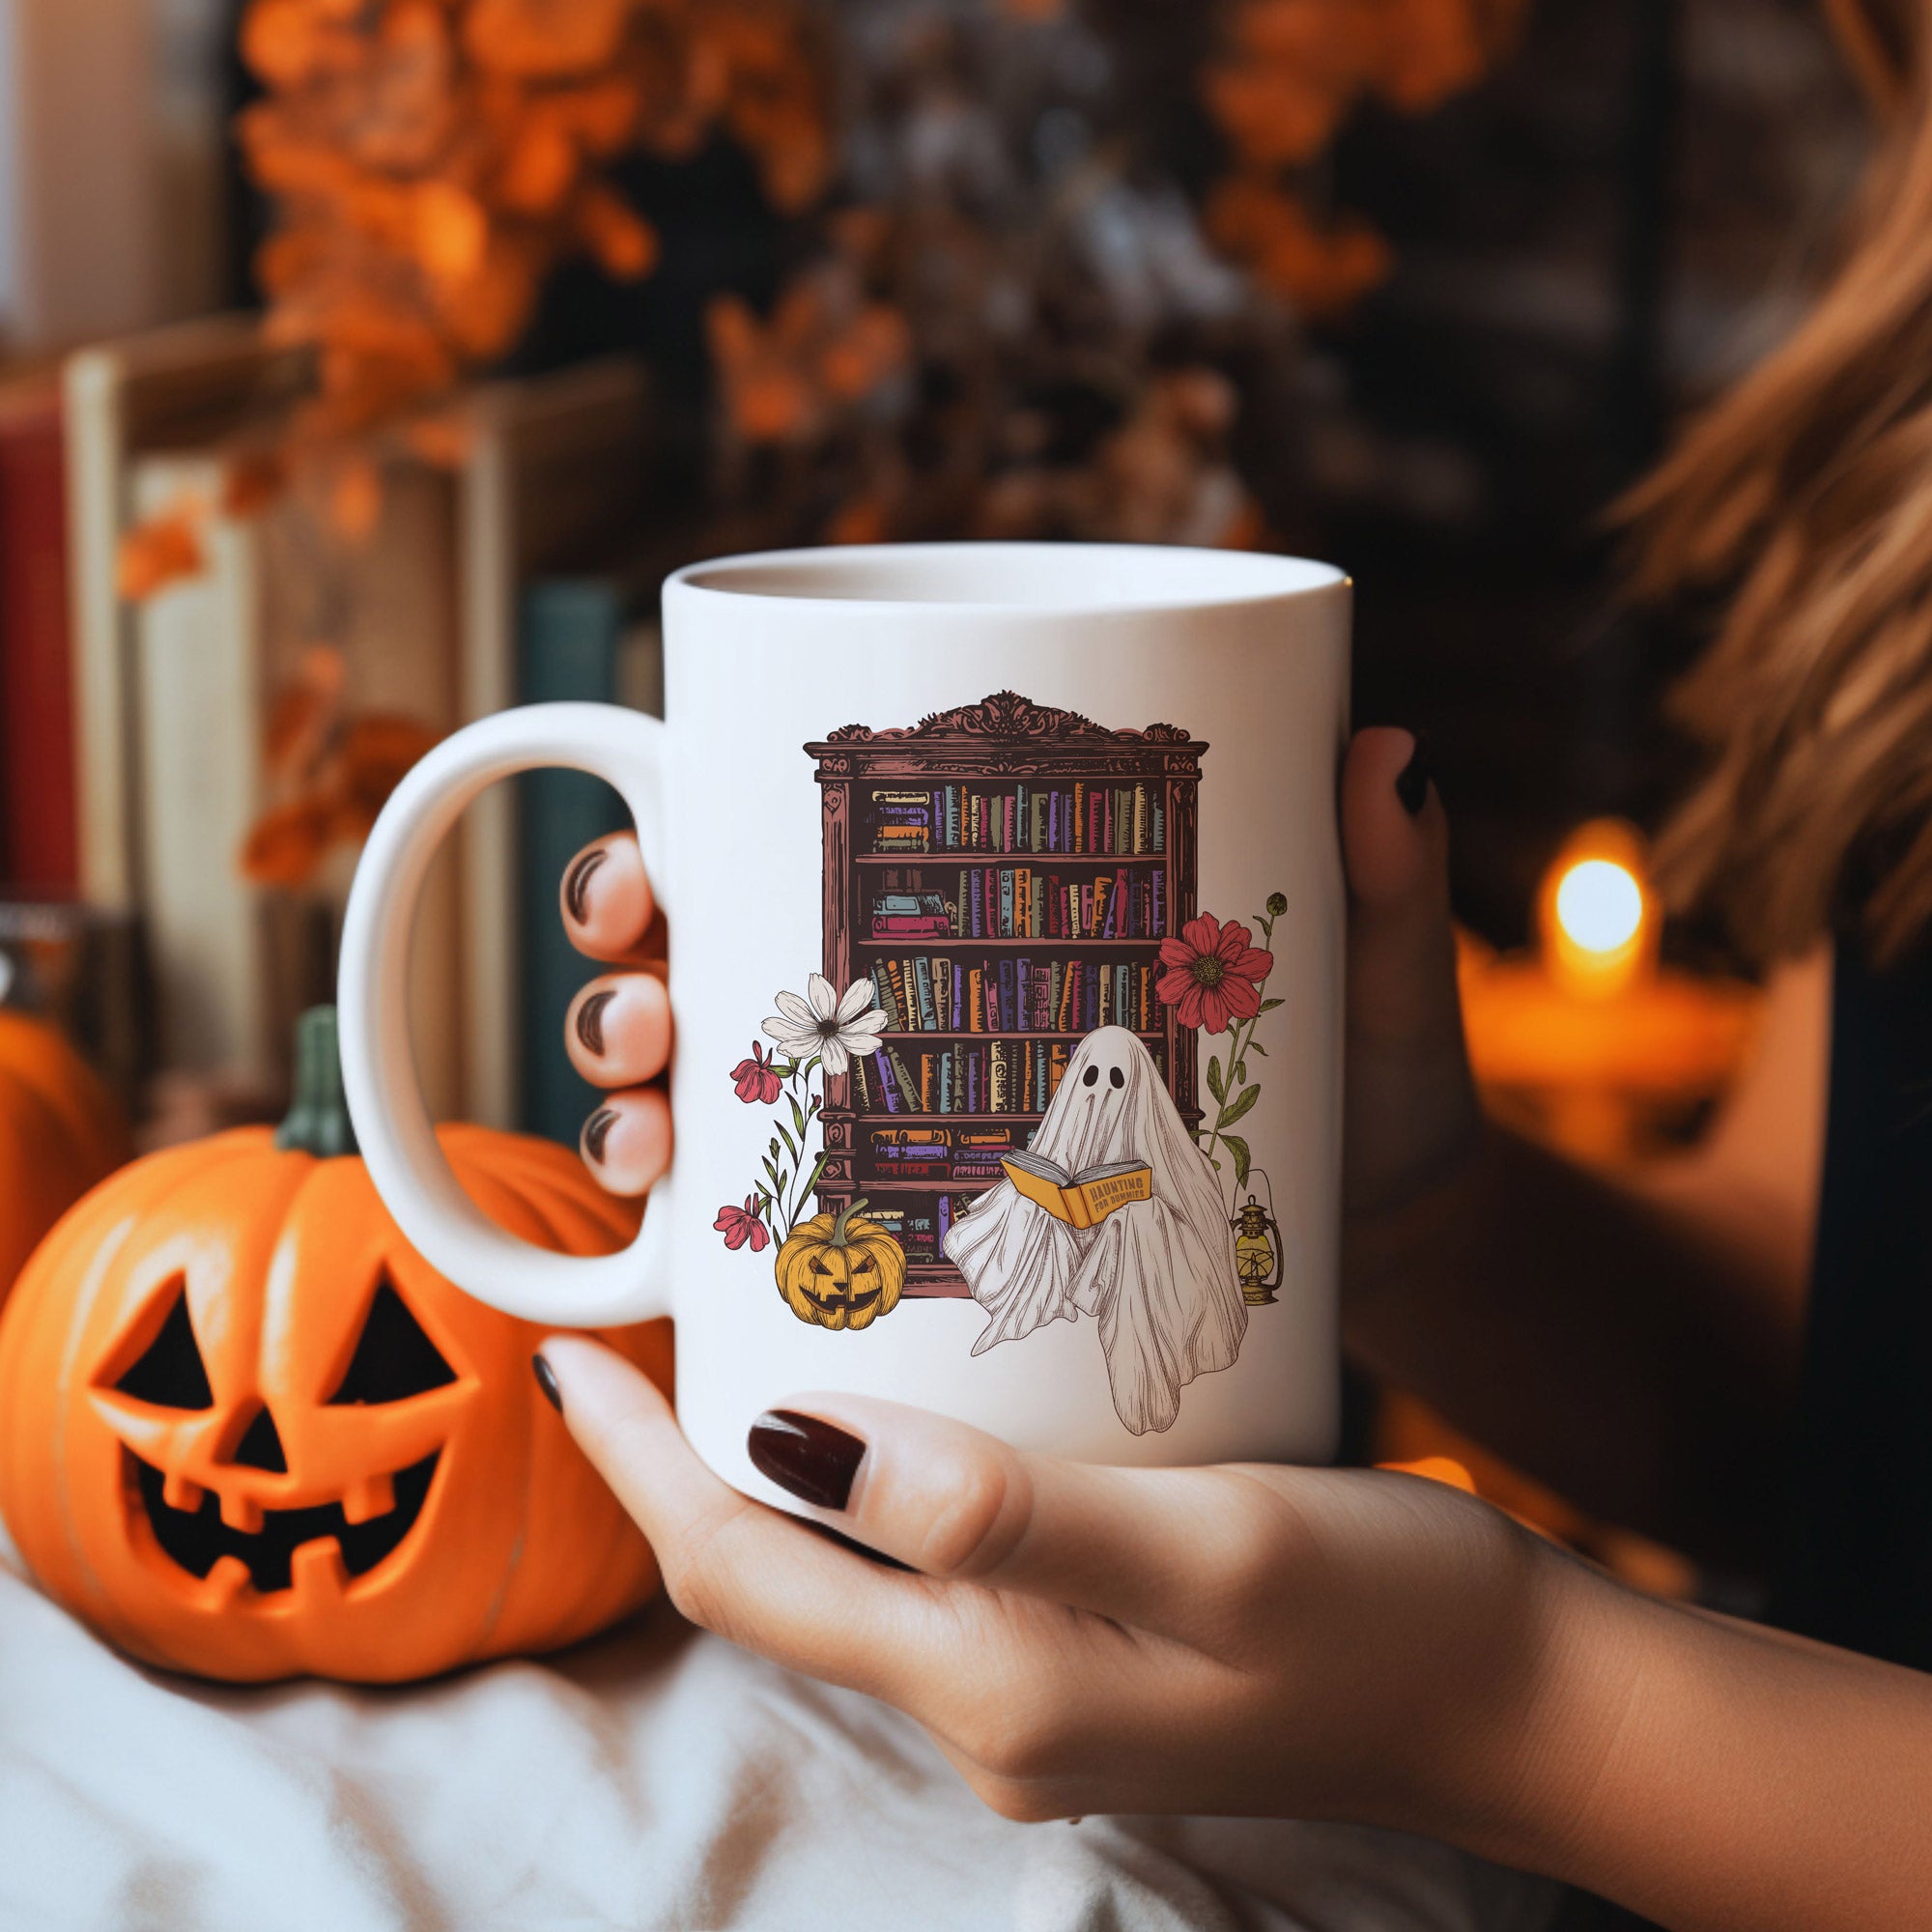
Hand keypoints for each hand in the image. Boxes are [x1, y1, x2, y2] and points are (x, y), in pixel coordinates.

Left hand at [533, 1336, 1578, 1831]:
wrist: (1516, 1700)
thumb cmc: (1386, 1612)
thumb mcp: (1210, 1546)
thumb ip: (1005, 1514)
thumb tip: (798, 1444)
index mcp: (990, 1686)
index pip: (741, 1572)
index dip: (638, 1465)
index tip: (568, 1357)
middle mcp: (985, 1707)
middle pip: (775, 1577)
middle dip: (684, 1458)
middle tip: (650, 1310)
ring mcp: (1032, 1693)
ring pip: (848, 1570)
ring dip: (777, 1462)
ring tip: (750, 1327)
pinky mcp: (1081, 1660)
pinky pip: (934, 1566)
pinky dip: (881, 1479)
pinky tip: (902, 1394)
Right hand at [555, 730, 1480, 1223]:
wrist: (1372, 1259)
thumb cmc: (1357, 1095)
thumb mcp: (1369, 982)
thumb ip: (1379, 879)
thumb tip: (1389, 748)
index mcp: (972, 906)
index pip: (777, 837)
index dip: (663, 839)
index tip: (645, 865)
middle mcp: (899, 1003)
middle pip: (693, 957)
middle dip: (620, 973)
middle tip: (648, 1010)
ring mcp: (887, 1127)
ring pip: (692, 1091)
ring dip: (622, 1102)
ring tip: (644, 1137)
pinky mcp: (899, 1242)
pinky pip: (748, 1240)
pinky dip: (678, 1241)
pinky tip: (669, 1250)